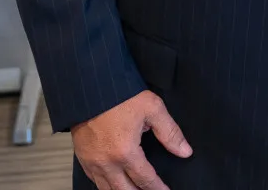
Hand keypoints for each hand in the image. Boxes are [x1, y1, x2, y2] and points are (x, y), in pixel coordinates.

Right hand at [71, 90, 191, 189]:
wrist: (92, 87)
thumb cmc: (121, 96)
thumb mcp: (153, 109)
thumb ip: (170, 133)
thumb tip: (185, 151)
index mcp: (125, 152)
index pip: (145, 179)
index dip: (157, 188)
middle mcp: (106, 162)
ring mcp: (92, 162)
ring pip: (107, 189)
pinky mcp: (82, 157)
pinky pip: (94, 180)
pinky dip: (105, 186)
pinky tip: (114, 184)